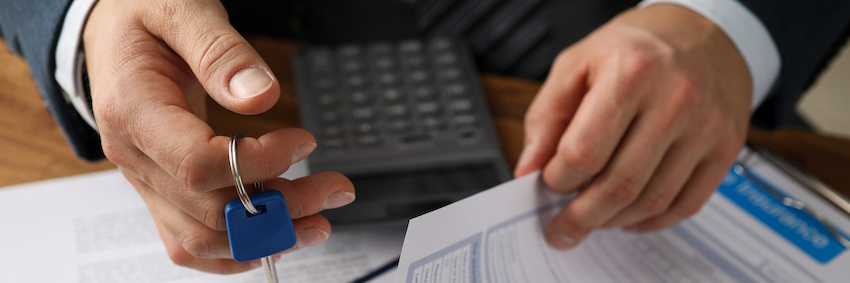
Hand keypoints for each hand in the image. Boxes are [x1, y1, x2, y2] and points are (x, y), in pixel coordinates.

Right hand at [83, 0, 354, 272]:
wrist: (113, 31)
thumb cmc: (142, 16)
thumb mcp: (181, 10)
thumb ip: (220, 51)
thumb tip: (260, 95)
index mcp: (133, 110)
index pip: (197, 165)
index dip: (259, 165)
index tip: (303, 143)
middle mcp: (134, 155)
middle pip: (209, 210)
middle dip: (282, 207)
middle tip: (334, 189)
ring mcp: (146, 178)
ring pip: (202, 238)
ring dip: (266, 238)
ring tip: (318, 222)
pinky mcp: (162, 188)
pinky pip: (190, 239)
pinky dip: (236, 249)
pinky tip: (275, 238)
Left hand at [515, 4, 751, 248]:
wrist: (704, 32)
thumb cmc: (634, 47)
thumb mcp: (576, 64)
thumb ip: (546, 117)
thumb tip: (530, 170)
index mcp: (631, 73)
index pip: (584, 151)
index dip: (558, 179)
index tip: (547, 184)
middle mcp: (675, 99)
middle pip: (619, 184)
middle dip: (582, 217)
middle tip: (562, 229)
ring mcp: (706, 126)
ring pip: (652, 201)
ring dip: (613, 221)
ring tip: (592, 218)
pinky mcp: (727, 147)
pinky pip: (686, 204)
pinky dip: (651, 221)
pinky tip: (628, 218)